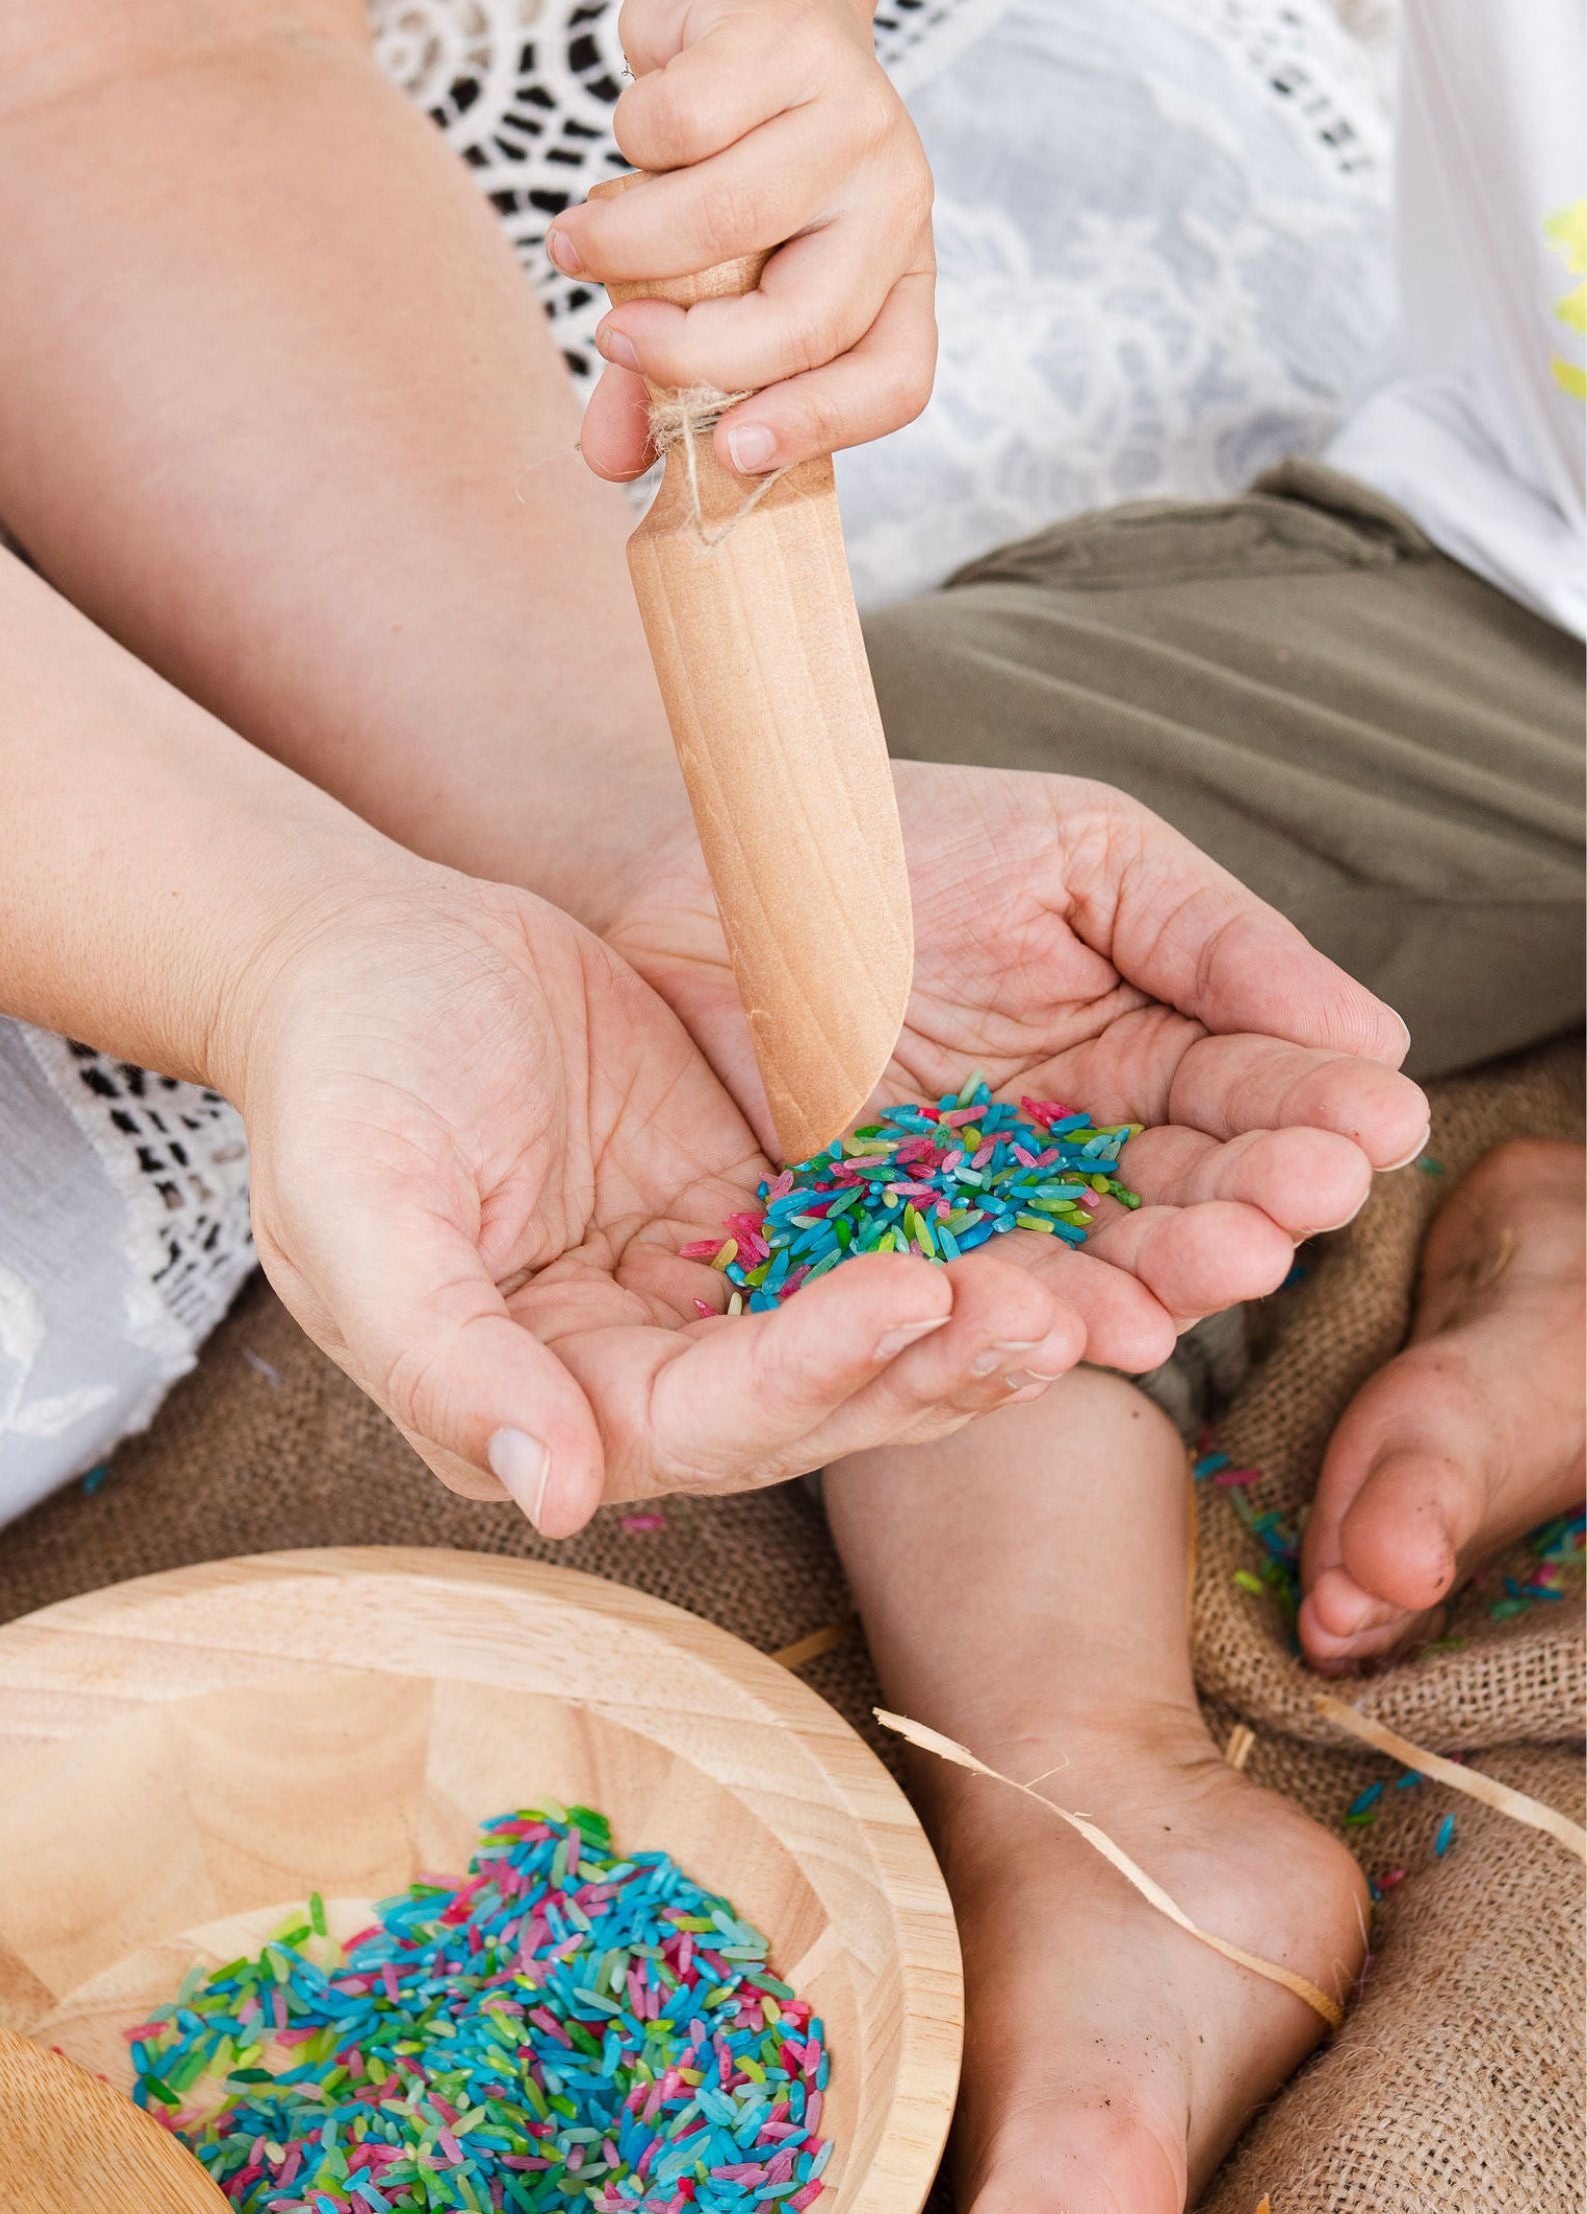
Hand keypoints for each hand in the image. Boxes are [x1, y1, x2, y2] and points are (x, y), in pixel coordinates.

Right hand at [227, 864, 1088, 1531]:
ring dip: (974, 1320)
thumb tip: (552, 1491)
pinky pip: (878, 1236)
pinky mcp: (763, 1220)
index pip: (700, 1419)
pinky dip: (962, 1235)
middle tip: (1052, 1313)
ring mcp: (715, 1300)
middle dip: (933, 1365)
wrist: (381, 965)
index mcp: (549, 1402)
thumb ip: (439, 1351)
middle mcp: (647, 1378)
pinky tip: (1056, 1215)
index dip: (809, 1371)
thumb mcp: (359, 1207)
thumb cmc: (347, 1081)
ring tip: (1087, 1286)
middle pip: (816, 1400)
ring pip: (870, 1336)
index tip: (909, 1299)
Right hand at [558, 0, 935, 481]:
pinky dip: (628, 143)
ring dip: (627, 245)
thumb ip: (669, 376)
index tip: (727, 452)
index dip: (816, 428)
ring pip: (726, 220)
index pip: (894, 378)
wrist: (749, 0)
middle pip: (806, 321)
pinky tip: (634, 132)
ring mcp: (851, 114)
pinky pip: (677, 127)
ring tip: (578, 243)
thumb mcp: (714, 280)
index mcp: (899, 276)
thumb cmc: (733, 161)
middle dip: (690, 353)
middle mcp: (894, 199)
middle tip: (615, 339)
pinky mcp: (784, 41)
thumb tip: (608, 460)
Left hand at [605, 763, 1432, 1371]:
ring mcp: (992, 1202)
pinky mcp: (891, 1248)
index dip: (1317, 1112)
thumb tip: (1376, 1037)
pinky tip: (1103, 1321)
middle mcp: (1085, 1139)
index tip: (1381, 1130)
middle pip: (1194, 1191)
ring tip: (1224, 1270)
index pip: (1255, 1090)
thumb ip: (1216, 941)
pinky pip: (975, 1287)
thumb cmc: (906, 836)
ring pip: (1103, 1256)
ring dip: (1172, 1274)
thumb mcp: (1084, 856)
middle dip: (1256, 1205)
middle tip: (1302, 1212)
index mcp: (1149, 1040)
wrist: (718, 862)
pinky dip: (1038, 1309)